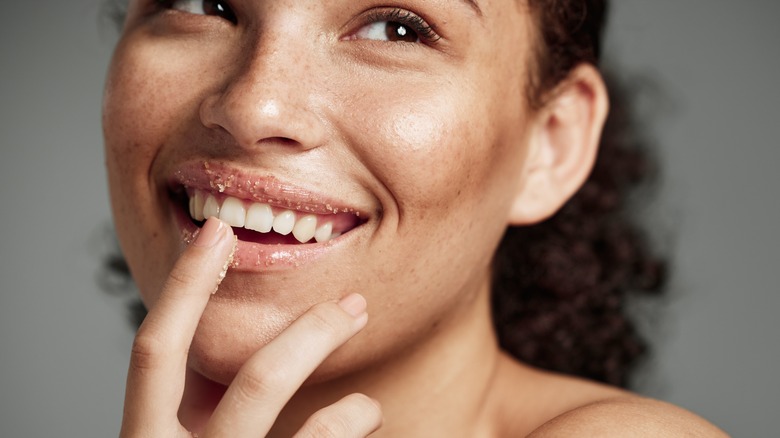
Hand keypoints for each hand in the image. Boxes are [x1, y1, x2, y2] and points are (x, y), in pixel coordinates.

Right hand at [119, 217, 381, 436]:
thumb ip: (191, 412)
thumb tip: (238, 347)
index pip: (155, 351)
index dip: (184, 287)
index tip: (217, 232)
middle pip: (252, 384)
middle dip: (310, 334)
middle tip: (356, 305)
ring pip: (305, 434)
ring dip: (351, 411)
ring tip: (370, 406)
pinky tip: (359, 435)